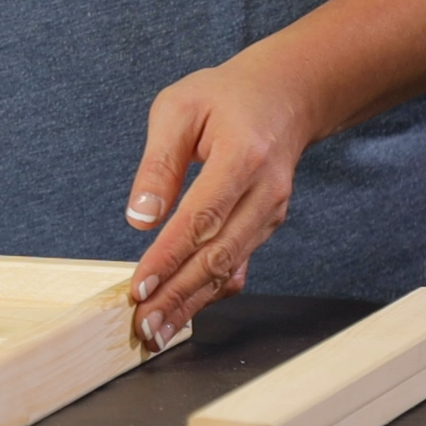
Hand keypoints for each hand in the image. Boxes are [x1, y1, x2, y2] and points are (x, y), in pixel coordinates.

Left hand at [123, 52, 320, 351]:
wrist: (285, 95)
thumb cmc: (225, 96)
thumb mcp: (178, 108)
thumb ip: (159, 164)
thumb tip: (140, 219)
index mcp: (243, 156)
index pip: (201, 218)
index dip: (169, 257)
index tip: (140, 287)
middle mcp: (265, 192)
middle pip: (218, 254)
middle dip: (178, 295)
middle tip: (145, 328)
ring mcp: (270, 212)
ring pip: (229, 267)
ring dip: (192, 302)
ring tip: (158, 331)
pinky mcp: (265, 224)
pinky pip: (238, 264)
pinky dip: (211, 291)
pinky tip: (185, 312)